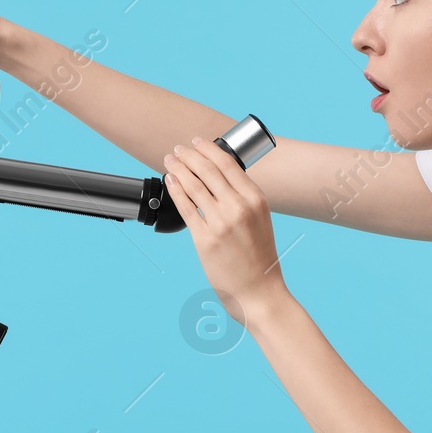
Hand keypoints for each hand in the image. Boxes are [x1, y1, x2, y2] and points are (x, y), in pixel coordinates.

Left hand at [163, 136, 288, 327]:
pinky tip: (170, 180)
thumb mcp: (260, 219)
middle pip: (208, 170)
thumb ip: (244, 197)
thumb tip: (219, 176)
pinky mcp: (205, 238)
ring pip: (194, 185)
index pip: (228, 164)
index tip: (197, 142)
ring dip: (179, 168)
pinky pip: (185, 207)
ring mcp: (221, 222)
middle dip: (189, 155)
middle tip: (179, 149)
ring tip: (171, 161)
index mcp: (256, 199)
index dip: (208, 149)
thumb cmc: (259, 257)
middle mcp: (239, 207)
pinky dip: (175, 189)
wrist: (259, 290)